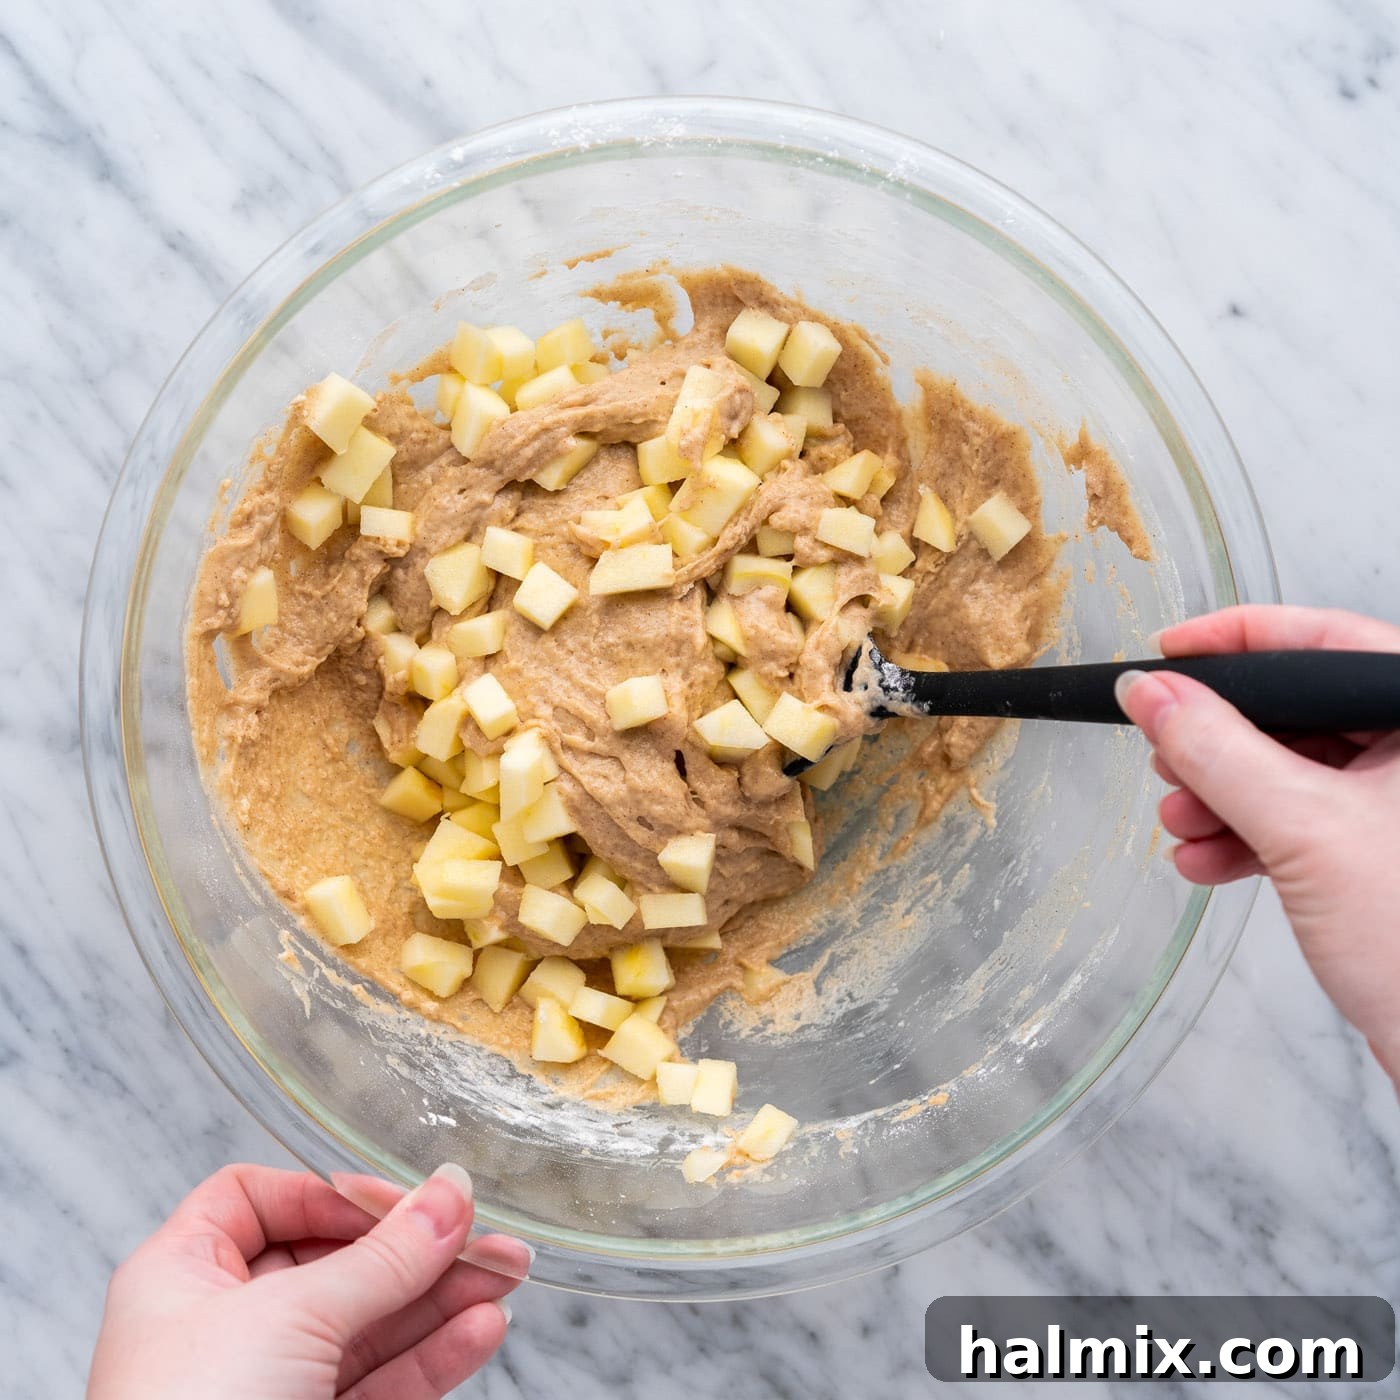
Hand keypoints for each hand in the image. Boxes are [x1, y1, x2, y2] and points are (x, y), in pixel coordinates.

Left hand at [87, 1163, 528, 1399]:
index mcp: (183, 1276)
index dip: (332, 1194)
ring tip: (506, 1276)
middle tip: (484, 1236)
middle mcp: (223, 1328)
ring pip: (370, 1324)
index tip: (402, 1201)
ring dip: (441, 1299)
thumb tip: (449, 1195)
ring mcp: (270, 1385)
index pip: (261, 1200)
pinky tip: (480, 1330)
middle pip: (333, 1261)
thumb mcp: (290, 1314)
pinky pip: (382, 1382)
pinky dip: (434, 1356)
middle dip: (416, 1248)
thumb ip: (383, 1255)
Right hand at [1116, 605, 1399, 1081]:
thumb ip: (1217, 751)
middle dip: (1219, 742)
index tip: (1169, 653)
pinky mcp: (1383, 854)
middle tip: (1166, 756)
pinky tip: (1210, 860)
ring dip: (1223, 798)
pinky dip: (1248, 837)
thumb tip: (1151, 692)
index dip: (1236, 641)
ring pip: (1293, 770)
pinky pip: (1302, 821)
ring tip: (1182, 825)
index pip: (1322, 640)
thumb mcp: (1302, 829)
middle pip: (1299, 710)